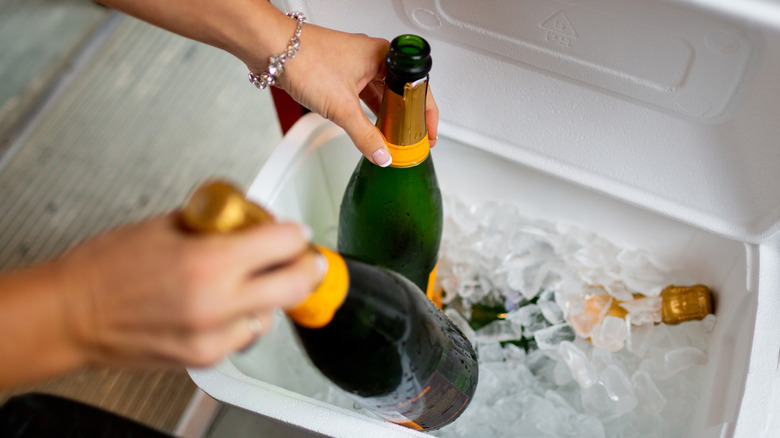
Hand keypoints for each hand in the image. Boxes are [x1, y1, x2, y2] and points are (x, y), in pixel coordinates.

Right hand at [57, 214, 319, 368]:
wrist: (72, 315)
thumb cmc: (106, 268)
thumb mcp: (166, 225)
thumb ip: (214, 223)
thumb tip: (247, 219)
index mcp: (207, 262)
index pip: (283, 243)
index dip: (293, 233)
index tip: (294, 232)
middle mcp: (216, 303)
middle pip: (296, 284)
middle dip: (305, 266)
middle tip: (303, 258)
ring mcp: (213, 336)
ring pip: (273, 313)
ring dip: (271, 294)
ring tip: (250, 280)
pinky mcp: (205, 357)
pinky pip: (245, 334)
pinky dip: (245, 317)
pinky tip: (225, 304)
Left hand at [250, 23, 438, 165]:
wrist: (270, 48)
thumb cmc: (304, 59)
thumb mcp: (342, 107)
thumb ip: (365, 135)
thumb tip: (382, 154)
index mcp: (383, 56)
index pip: (418, 87)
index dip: (426, 113)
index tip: (428, 134)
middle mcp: (371, 58)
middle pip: (400, 92)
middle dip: (406, 117)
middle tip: (411, 139)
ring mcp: (354, 65)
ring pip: (379, 94)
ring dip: (385, 115)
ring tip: (391, 137)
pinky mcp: (338, 72)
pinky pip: (361, 95)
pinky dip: (367, 111)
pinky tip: (367, 125)